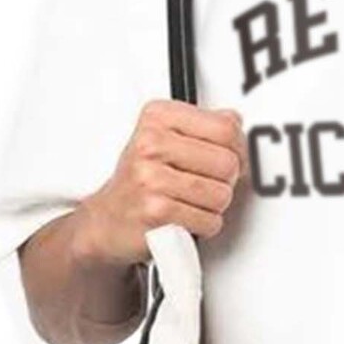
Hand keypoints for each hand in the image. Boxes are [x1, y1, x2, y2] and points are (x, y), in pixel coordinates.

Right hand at [76, 100, 246, 264]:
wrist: (107, 221)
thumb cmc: (141, 181)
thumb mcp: (165, 139)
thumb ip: (203, 126)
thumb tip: (235, 121)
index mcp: (157, 117)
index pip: (225, 127)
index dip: (236, 149)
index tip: (223, 157)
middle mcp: (150, 143)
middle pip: (228, 162)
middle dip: (225, 181)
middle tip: (204, 184)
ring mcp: (151, 177)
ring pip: (222, 194)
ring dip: (214, 206)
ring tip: (191, 201)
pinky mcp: (156, 211)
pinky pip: (210, 221)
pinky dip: (204, 226)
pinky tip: (185, 217)